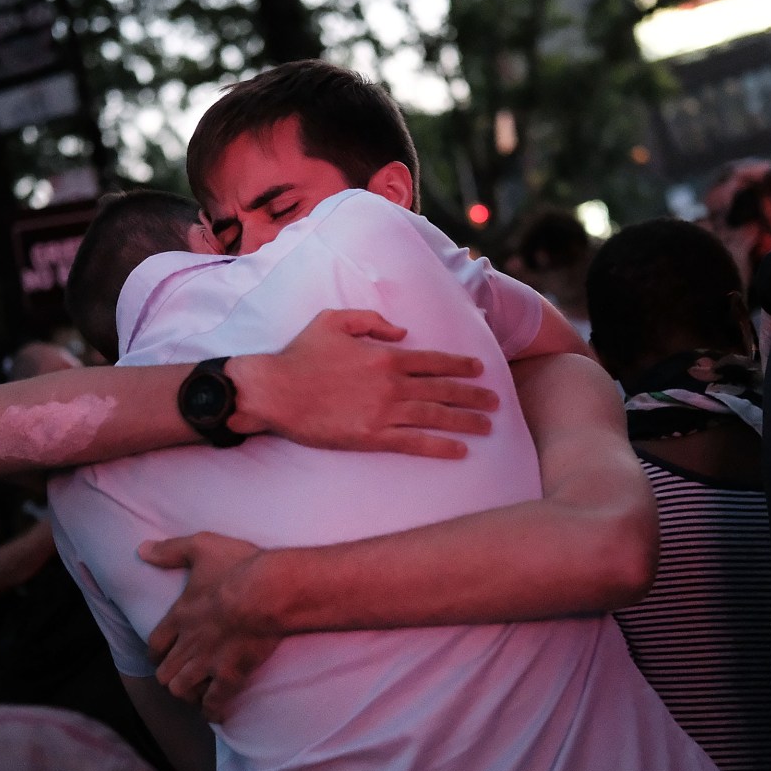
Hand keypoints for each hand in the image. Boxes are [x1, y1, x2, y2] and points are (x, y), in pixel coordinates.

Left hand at [141, 532, 281, 721]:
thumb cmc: (237, 567)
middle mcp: (188, 644)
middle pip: (165, 673)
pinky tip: (215, 713)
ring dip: (187, 692)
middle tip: (181, 673)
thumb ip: (171, 550)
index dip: (156, 653)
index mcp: (179, 616)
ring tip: (196, 691)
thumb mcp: (201, 546)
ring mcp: (208, 662)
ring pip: (182, 690)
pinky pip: (214, 702)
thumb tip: (142, 550)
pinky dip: (212, 710)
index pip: (155, 644)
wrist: (268, 591)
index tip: (161, 656)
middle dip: (170, 675)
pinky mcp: (231, 675)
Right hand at [229, 309, 498, 458]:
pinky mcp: (372, 437)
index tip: (479, 369)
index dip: (461, 365)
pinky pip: (415, 443)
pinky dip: (441, 447)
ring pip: (436, 417)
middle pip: (443, 389)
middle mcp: (392, 384)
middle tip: (496, 401)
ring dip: (466, 421)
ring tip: (488, 425)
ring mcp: (384, 412)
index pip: (434, 360)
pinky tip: (460, 451)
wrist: (274, 390)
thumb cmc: (300, 355)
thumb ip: (372, 320)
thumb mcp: (334, 320)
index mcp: (385, 355)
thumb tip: (402, 331)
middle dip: (474, 395)